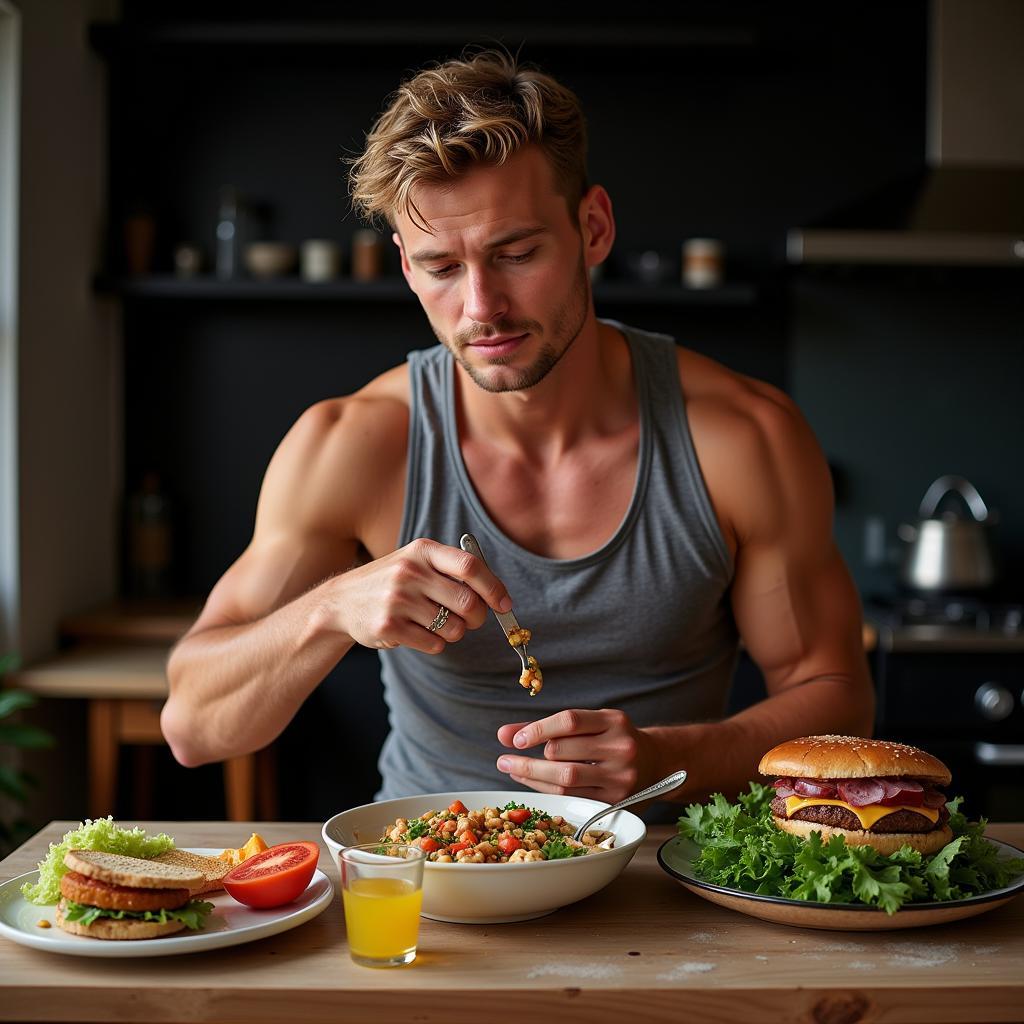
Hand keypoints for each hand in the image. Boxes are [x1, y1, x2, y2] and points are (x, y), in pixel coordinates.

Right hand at [329, 538, 511, 653]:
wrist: (342, 601)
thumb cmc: (393, 581)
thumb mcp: (417, 561)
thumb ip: (452, 570)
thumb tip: (497, 595)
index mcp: (423, 551)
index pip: (470, 566)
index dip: (493, 587)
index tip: (504, 604)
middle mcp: (410, 572)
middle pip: (468, 603)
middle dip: (477, 618)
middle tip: (470, 620)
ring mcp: (397, 599)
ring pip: (454, 628)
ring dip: (454, 633)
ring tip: (435, 624)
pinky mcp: (388, 627)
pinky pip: (434, 645)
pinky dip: (434, 644)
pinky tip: (417, 632)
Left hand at [495, 709, 665, 803]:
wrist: (656, 763)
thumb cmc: (611, 740)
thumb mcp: (589, 724)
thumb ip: (547, 728)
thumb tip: (504, 734)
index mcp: (614, 721)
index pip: (570, 721)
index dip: (538, 729)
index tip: (514, 739)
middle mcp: (621, 747)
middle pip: (564, 753)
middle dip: (529, 758)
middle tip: (503, 759)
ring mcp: (621, 777)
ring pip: (566, 779)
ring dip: (533, 776)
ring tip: (512, 770)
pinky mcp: (617, 801)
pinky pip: (573, 798)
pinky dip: (547, 791)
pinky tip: (533, 783)